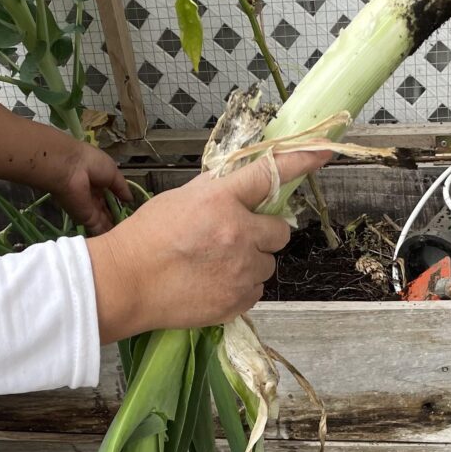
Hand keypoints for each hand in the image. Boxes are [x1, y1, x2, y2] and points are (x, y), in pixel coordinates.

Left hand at [43, 141, 132, 234]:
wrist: (71, 170)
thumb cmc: (92, 164)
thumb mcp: (113, 172)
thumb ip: (122, 187)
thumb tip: (130, 200)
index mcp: (99, 183)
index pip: (110, 198)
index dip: (119, 205)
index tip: (131, 213)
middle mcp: (93, 197)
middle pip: (107, 211)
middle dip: (118, 219)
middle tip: (133, 228)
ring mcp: (89, 210)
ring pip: (105, 222)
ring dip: (115, 229)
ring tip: (131, 237)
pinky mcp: (86, 220)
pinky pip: (99, 229)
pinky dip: (109, 235)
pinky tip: (122, 242)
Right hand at [88, 150, 330, 343]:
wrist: (124, 284)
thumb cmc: (144, 238)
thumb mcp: (179, 199)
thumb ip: (215, 192)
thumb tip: (241, 186)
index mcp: (220, 200)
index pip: (270, 174)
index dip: (302, 161)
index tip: (326, 150)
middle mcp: (238, 233)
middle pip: (279, 232)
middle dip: (261, 234)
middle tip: (231, 240)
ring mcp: (241, 270)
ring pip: (268, 264)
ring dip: (250, 263)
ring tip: (214, 266)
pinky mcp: (238, 300)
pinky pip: (255, 291)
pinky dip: (240, 288)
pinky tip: (212, 284)